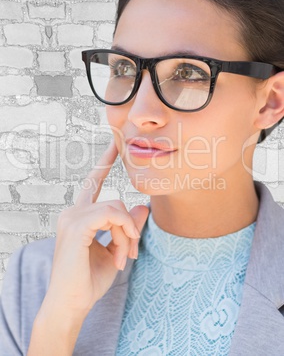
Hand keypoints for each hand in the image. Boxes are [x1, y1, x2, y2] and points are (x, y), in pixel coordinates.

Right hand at [40, 140, 148, 317]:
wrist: (71, 305)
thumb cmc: (89, 281)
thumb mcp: (117, 250)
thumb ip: (128, 228)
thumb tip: (144, 206)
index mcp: (79, 216)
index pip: (93, 182)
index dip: (104, 161)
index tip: (115, 144)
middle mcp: (72, 212)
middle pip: (115, 202)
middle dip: (130, 227)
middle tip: (134, 252)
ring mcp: (72, 217)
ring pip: (116, 208)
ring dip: (127, 234)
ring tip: (124, 257)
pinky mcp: (76, 226)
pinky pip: (111, 215)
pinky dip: (123, 233)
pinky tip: (121, 253)